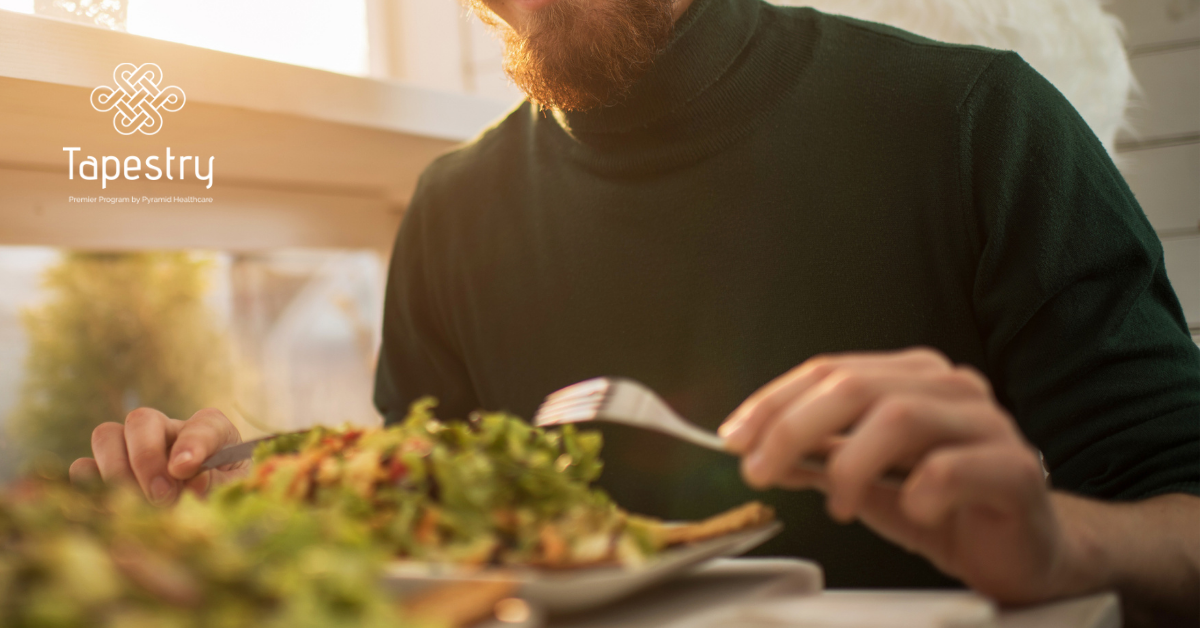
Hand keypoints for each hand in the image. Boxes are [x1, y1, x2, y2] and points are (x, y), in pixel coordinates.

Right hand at [69, 408, 248, 504]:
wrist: (203, 526)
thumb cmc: (221, 504)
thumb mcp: (231, 495)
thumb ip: (217, 486)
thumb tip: (191, 482)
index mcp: (210, 433)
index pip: (204, 424)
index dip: (192, 443)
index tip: (184, 469)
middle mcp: (168, 433)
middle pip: (141, 420)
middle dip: (146, 459)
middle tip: (161, 496)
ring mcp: (133, 449)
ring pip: (106, 436)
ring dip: (116, 471)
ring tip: (136, 505)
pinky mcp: (105, 473)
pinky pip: (83, 468)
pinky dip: (91, 487)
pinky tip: (113, 510)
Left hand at [720, 348, 1091, 603]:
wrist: (1023, 550)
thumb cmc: (943, 505)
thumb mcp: (863, 479)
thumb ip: (815, 457)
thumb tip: (753, 448)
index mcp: (910, 377)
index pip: (829, 371)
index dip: (774, 402)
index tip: (734, 438)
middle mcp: (949, 388)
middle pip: (857, 387)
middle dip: (793, 429)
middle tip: (760, 471)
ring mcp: (987, 424)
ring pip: (900, 417)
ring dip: (849, 463)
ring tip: (836, 505)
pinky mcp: (1016, 470)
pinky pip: (953, 468)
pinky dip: (917, 492)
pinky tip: (911, 513)